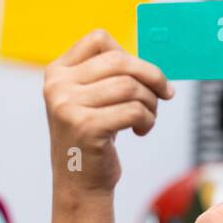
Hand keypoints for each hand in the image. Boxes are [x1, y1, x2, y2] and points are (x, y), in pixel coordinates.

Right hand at [43, 29, 173, 196]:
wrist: (80, 183)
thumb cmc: (94, 137)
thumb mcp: (90, 99)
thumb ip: (109, 74)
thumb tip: (150, 61)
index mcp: (57, 72)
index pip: (99, 39)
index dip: (128, 53)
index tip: (141, 74)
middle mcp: (57, 86)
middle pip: (120, 61)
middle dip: (152, 76)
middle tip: (165, 93)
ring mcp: (68, 106)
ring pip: (130, 86)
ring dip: (151, 103)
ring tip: (148, 117)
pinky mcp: (86, 127)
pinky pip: (134, 110)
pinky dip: (148, 120)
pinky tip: (141, 130)